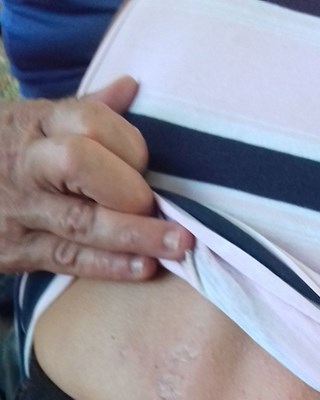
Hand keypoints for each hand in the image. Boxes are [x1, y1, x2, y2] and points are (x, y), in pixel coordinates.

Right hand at [0, 76, 192, 278]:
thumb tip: (130, 87)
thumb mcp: (34, 123)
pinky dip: (110, 266)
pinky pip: (70, 259)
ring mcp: (22, 210)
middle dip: (125, 187)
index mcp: (34, 123)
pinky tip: (144, 268)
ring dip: (135, 235)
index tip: (144, 161)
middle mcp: (27, 165)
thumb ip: (85, 111)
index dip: (125, 141)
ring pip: (80, 222)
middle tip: (154, 203)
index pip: (87, 121)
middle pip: (78, 164)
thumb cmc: (8, 155)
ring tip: (178, 243)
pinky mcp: (20, 251)